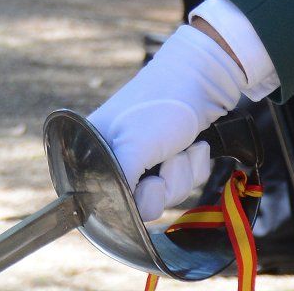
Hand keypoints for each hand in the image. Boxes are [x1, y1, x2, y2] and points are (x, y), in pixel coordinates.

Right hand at [88, 24, 247, 220]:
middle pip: (142, 199)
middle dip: (168, 182)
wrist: (199, 80)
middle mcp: (115, 155)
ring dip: (184, 172)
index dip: (135, 198)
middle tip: (171, 156)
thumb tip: (131, 213)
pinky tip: (193, 145)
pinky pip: (183, 181)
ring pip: (167, 192)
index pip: (106, 196)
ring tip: (184, 146)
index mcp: (93, 149)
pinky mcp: (167, 156)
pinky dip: (194, 166)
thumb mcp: (134, 146)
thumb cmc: (159, 106)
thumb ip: (123, 182)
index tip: (152, 181)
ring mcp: (143, 157)